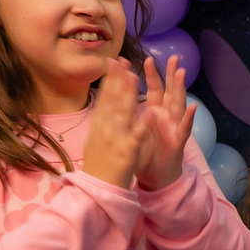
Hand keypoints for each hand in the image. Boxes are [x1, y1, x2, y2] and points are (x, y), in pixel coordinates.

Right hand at [82, 58, 144, 187]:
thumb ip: (102, 123)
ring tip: (134, 76)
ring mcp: (116, 138)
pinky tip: (153, 112)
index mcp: (99, 126)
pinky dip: (146, 123)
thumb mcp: (96, 140)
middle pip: (112, 100)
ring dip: (129, 93)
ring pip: (124, 112)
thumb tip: (104, 108)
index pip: (104, 98)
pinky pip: (138, 134)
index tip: (114, 63)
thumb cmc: (99, 166)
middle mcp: (105, 129)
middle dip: (118, 79)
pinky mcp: (128, 150)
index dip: (110, 80)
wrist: (97, 189)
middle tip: (122, 60)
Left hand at [135, 55, 196, 190]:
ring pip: (179, 105)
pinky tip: (193, 107)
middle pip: (170, 92)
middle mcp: (167, 118)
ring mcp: (174, 128)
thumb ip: (133, 116)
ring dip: (181, 89)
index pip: (154, 90)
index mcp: (156, 114)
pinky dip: (188, 118)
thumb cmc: (146, 155)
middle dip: (172, 75)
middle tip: (175, 58)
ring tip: (182, 73)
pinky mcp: (178, 142)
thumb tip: (123, 98)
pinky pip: (184, 129)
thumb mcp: (136, 132)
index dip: (151, 75)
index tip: (146, 58)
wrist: (156, 178)